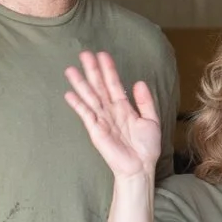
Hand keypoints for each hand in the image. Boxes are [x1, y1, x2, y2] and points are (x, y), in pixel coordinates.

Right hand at [63, 50, 163, 180]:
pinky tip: (69, 94)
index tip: (102, 54)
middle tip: (84, 53)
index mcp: (123, 107)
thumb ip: (145, 101)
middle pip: (99, 87)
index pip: (114, 84)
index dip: (108, 69)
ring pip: (90, 97)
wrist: (141, 167)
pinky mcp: (96, 131)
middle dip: (92, 70)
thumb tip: (138, 82)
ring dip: (80, 83)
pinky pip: (86, 115)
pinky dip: (77, 104)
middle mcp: (110, 111)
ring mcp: (101, 120)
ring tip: (71, 69)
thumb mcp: (151, 120)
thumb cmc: (146, 147)